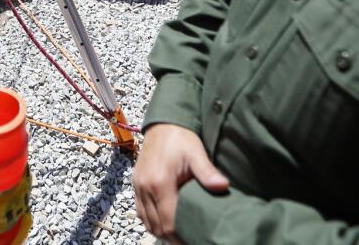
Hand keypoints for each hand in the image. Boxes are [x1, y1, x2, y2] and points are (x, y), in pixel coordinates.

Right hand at [133, 123, 228, 241]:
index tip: (194, 239)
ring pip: (147, 221)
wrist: (162, 124)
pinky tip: (164, 222)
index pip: (168, 222)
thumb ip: (207, 171)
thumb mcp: (196, 152)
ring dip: (161, 230)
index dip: (180, 236)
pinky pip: (140, 212)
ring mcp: (138, 186)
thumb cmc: (180, 138)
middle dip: (172, 237)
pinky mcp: (136, 184)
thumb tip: (223, 186)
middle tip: (189, 239)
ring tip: (179, 234)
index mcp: (160, 182)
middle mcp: (145, 187)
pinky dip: (152, 221)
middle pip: (157, 226)